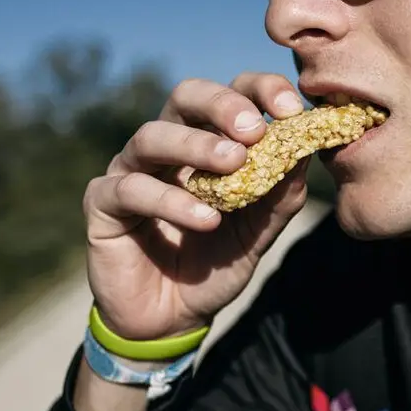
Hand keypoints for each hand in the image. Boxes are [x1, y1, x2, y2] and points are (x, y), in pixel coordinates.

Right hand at [82, 73, 309, 339]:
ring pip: (153, 136)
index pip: (232, 95)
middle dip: (223, 105)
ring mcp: (131, 170)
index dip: (260, 91)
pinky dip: (171, 201)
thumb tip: (306, 150)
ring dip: (196, 146)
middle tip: (254, 129)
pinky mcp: (103, 203)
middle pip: (187, 96)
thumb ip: (281, 196)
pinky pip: (132, 189)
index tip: (292, 110)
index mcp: (208, 141)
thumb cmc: (215, 264)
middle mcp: (168, 146)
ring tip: (234, 165)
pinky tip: (206, 219)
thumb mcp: (259, 232)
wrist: (172, 319)